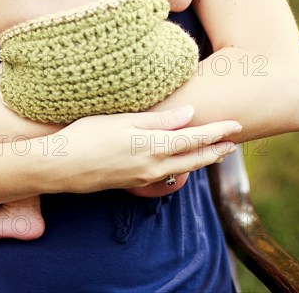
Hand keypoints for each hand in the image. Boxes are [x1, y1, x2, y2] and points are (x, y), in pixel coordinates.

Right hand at [41, 106, 240, 192]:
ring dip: (202, 161)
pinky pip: (167, 175)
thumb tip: (189, 114)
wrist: (62, 167)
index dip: (218, 132)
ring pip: (182, 169)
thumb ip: (158, 120)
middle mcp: (154, 166)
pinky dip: (182, 167)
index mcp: (153, 147)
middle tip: (234, 144)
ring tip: (214, 154)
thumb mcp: (122, 121)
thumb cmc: (86, 137)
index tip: (237, 126)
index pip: (195, 138)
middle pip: (195, 159)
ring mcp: (143, 178)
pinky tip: (181, 163)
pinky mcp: (133, 183)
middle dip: (216, 151)